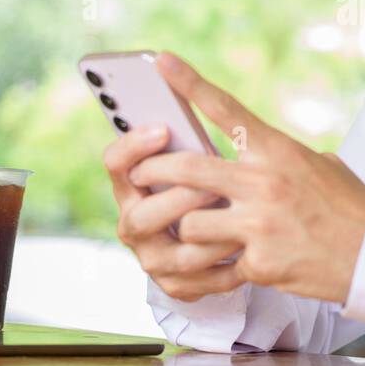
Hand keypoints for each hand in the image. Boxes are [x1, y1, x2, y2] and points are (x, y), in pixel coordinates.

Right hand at [104, 125, 244, 302]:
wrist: (222, 233)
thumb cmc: (211, 182)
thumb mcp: (200, 156)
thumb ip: (189, 136)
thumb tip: (185, 81)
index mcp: (131, 183)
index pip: (116, 162)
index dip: (134, 146)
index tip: (164, 128)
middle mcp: (134, 221)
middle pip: (141, 215)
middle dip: (178, 198)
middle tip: (212, 184)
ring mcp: (152, 256)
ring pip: (174, 253)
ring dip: (209, 235)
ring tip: (241, 220)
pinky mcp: (176, 284)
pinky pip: (199, 280)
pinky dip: (226, 266)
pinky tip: (248, 250)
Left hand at [126, 51, 364, 304]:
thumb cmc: (349, 205)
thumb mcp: (318, 164)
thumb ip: (278, 156)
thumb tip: (249, 148)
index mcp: (279, 151)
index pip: (226, 110)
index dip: (189, 83)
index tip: (162, 61)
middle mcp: (265, 183)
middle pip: (186, 170)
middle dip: (153, 172)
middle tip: (140, 175)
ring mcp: (261, 225)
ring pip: (190, 221)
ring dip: (186, 227)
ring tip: (192, 231)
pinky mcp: (260, 262)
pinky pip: (217, 263)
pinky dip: (219, 265)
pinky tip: (231, 264)